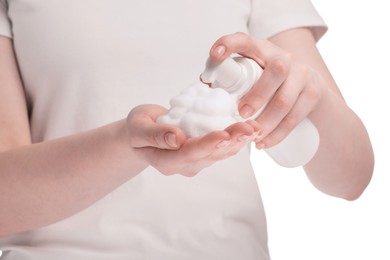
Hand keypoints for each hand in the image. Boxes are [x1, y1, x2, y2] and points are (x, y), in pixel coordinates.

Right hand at [126, 104, 259, 176]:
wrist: (144, 133)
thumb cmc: (138, 128)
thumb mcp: (138, 127)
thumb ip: (155, 134)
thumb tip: (177, 139)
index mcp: (166, 161)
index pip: (188, 154)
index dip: (207, 145)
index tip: (223, 134)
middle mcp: (184, 165)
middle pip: (210, 154)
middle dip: (231, 141)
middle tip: (250, 128)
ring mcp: (196, 161)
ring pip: (221, 153)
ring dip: (239, 140)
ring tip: (256, 127)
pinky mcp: (205, 154)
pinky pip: (223, 148)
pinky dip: (237, 138)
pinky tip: (251, 129)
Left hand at [208, 32, 325, 148]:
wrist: (311, 87)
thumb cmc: (270, 82)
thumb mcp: (254, 73)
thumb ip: (233, 79)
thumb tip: (205, 89)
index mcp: (261, 50)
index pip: (245, 40)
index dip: (229, 44)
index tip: (214, 55)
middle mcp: (284, 58)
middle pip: (276, 71)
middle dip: (257, 95)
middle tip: (242, 114)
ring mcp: (302, 75)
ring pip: (285, 101)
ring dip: (265, 123)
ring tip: (250, 136)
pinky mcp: (313, 94)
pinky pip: (295, 117)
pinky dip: (277, 134)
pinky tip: (264, 143)